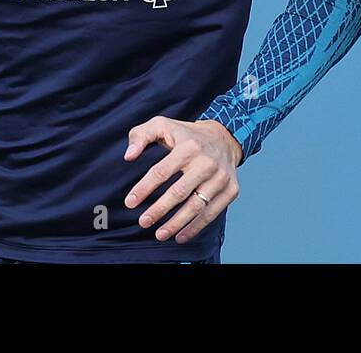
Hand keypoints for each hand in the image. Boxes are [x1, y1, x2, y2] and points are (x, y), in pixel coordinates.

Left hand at [123, 116, 243, 243]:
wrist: (225, 138)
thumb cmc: (186, 135)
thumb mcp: (161, 125)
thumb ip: (140, 136)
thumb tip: (128, 156)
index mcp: (188, 146)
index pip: (162, 171)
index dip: (144, 189)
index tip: (130, 203)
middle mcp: (207, 162)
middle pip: (179, 192)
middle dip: (158, 210)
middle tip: (143, 222)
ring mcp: (221, 177)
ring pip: (196, 206)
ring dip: (176, 224)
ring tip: (159, 234)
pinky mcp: (231, 190)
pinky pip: (211, 213)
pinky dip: (195, 228)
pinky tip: (180, 236)